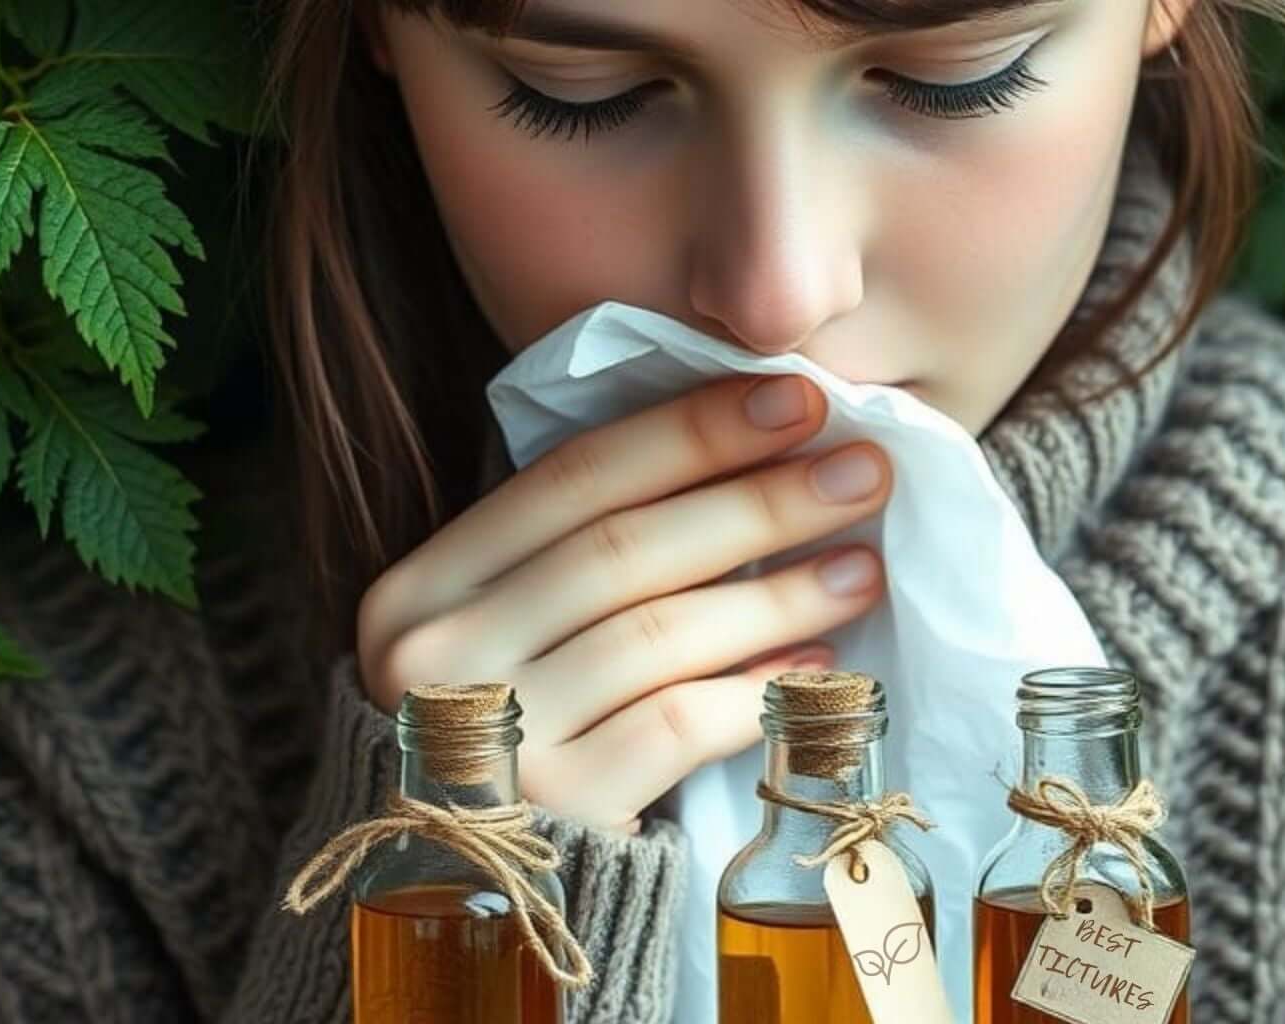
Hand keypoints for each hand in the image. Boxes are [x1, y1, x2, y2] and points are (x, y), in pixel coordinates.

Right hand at [356, 376, 890, 831]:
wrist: (461, 886)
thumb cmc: (510, 727)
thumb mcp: (505, 626)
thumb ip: (581, 550)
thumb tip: (751, 453)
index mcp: (420, 586)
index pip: (572, 478)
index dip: (692, 430)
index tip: (798, 397)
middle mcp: (439, 657)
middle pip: (623, 550)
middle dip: (758, 500)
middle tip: (864, 470)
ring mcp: (492, 740)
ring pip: (659, 636)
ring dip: (778, 595)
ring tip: (864, 567)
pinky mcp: (555, 813)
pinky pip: (677, 727)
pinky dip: (758, 692)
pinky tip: (821, 670)